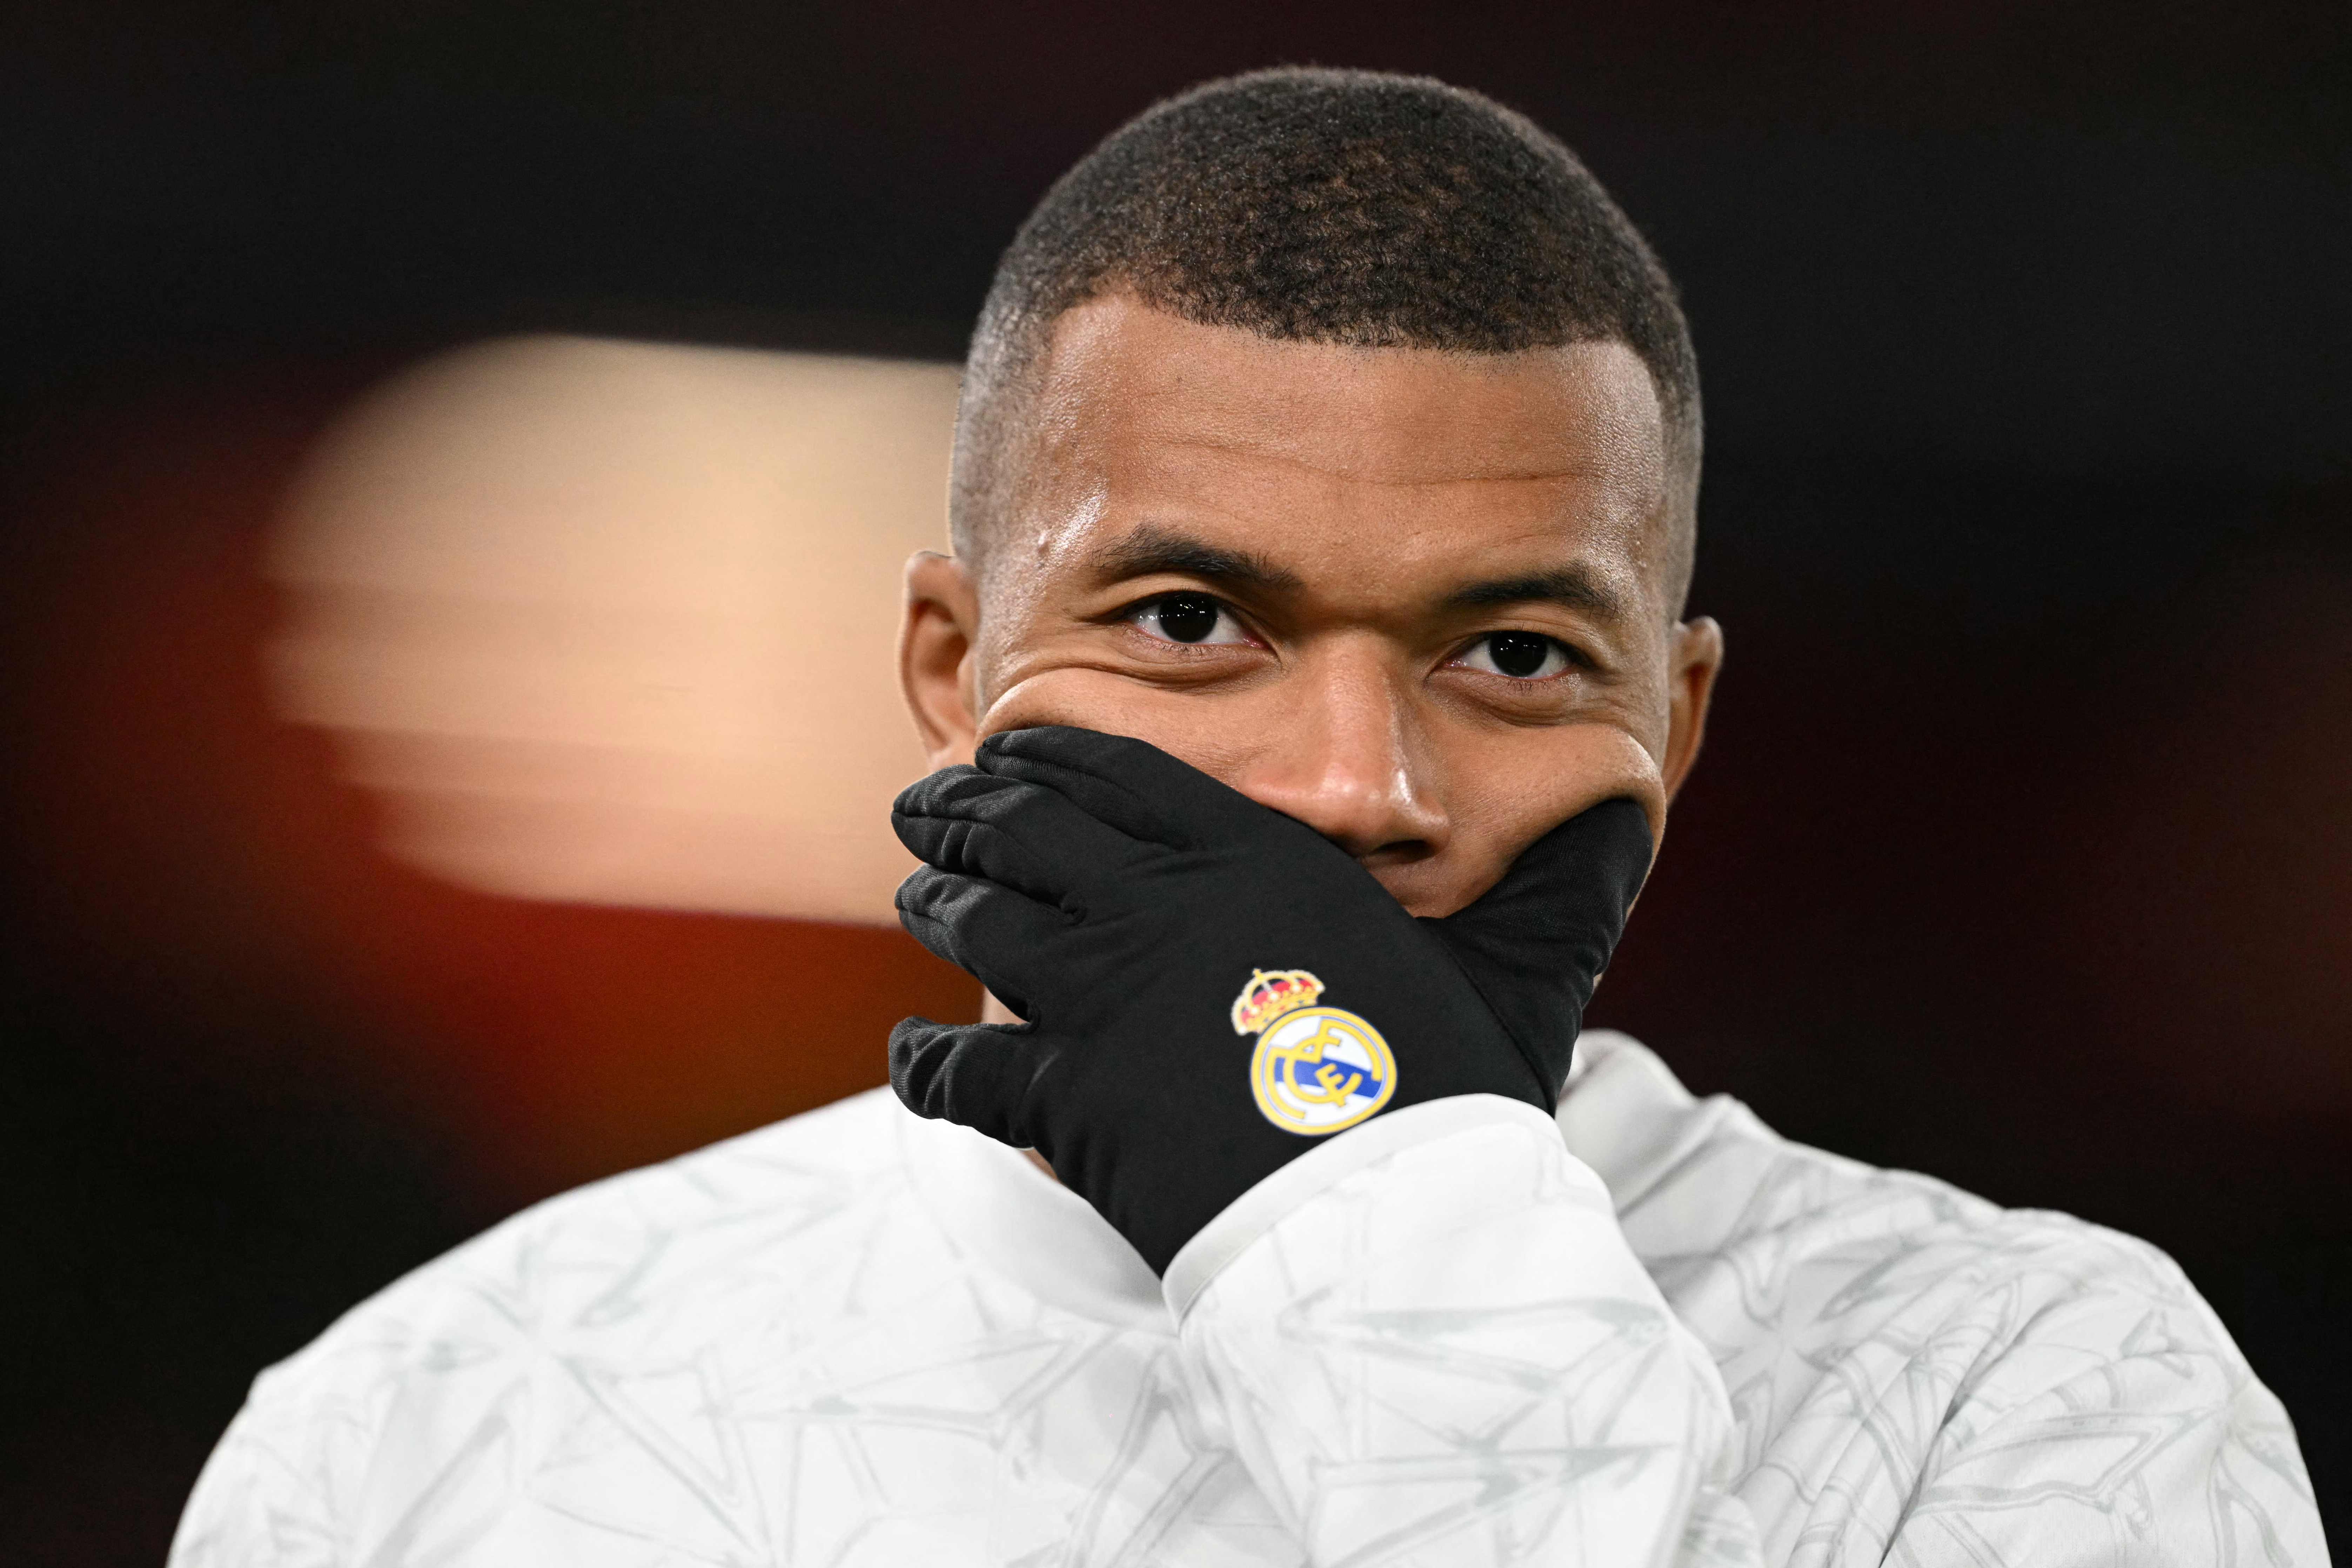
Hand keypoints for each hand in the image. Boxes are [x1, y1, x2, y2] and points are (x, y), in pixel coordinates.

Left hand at [888, 726, 1653, 1273]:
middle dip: (963, 812)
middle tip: (929, 810)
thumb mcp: (1521, 970)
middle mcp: (1159, 911)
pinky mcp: (1069, 1106)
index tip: (1009, 751)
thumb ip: (1562, 877)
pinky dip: (924, 1065)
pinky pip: (962, 1074)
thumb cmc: (1457, 1097)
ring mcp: (1102, 1005)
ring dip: (938, 906)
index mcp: (1254, 862)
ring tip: (923, 897)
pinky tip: (911, 1057)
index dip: (1045, 755)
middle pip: (1021, 831)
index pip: (1115, 773)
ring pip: (977, 927)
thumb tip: (1633, 802)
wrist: (1399, 1230)